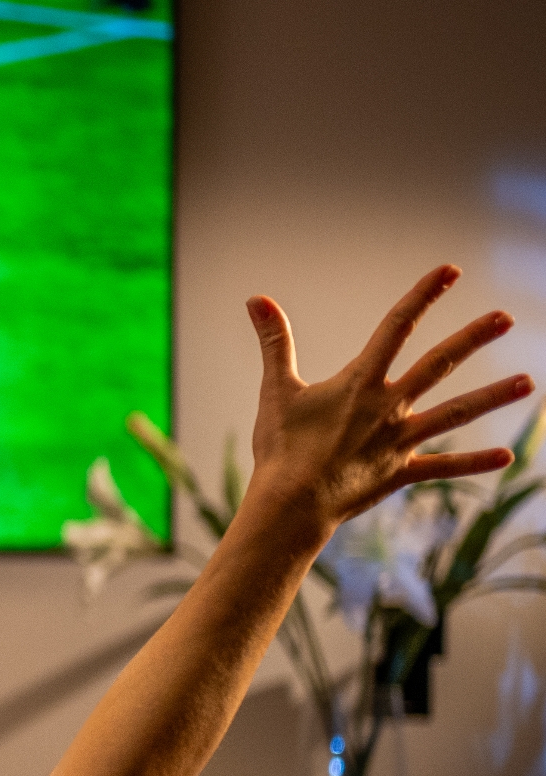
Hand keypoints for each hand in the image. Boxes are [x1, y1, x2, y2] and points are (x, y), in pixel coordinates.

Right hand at [244, 266, 527, 533]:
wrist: (290, 503)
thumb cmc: (280, 446)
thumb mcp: (276, 389)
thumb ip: (274, 342)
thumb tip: (256, 299)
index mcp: (360, 382)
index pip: (396, 327)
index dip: (423, 296)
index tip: (448, 272)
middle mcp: (387, 406)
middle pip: (437, 364)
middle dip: (471, 338)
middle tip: (505, 317)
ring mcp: (398, 440)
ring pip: (454, 414)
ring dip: (492, 398)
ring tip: (528, 383)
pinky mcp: (400, 471)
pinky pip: (442, 467)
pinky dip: (473, 463)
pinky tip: (506, 458)